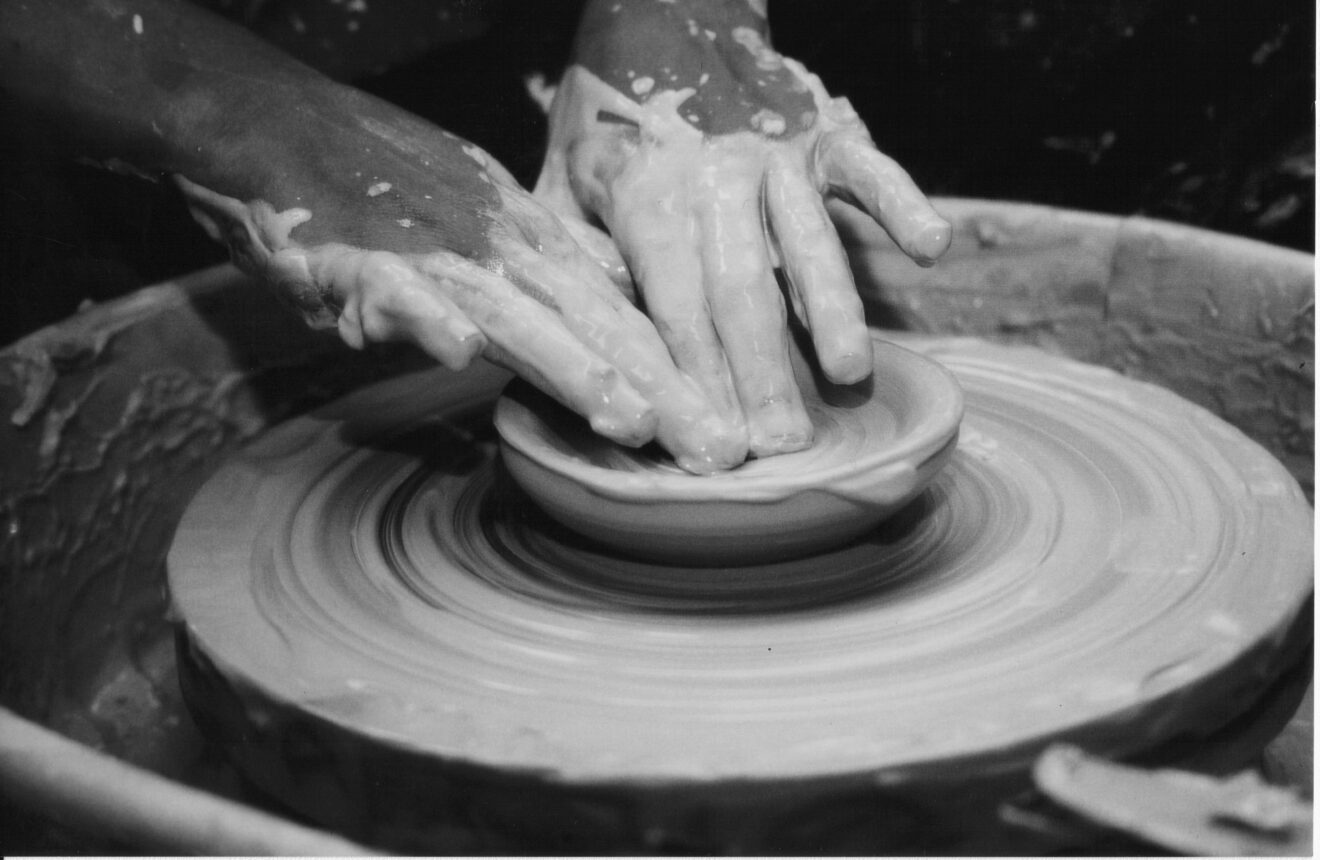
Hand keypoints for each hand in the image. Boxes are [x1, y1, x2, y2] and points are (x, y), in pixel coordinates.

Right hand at [176, 88, 745, 471]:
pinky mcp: (354, 259)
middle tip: (709, 448)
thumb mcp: (491, 218)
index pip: (619, 311)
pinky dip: (425, 316)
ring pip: (513, 313)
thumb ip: (552, 264)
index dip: (673, 369)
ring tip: (626, 417)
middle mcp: (497, 247)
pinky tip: (460, 352)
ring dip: (570, 365)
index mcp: (532, 243)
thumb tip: (624, 302)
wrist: (285, 124)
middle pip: (589, 320)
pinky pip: (393, 290)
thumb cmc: (389, 184)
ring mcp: (430, 252)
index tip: (721, 428)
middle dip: (654, 388)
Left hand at [536, 0, 950, 456]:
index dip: (695, 381)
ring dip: (830, 310)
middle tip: (778, 446)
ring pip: (808, 243)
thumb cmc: (609, 127)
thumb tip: (584, 342)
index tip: (708, 448)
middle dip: (761, 374)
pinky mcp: (825, 133)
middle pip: (742, 290)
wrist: (661, 23)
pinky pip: (869, 169)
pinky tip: (930, 246)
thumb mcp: (559, 188)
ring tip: (846, 375)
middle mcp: (714, 178)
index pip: (675, 307)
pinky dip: (902, 202)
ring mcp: (776, 154)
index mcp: (648, 200)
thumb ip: (572, 262)